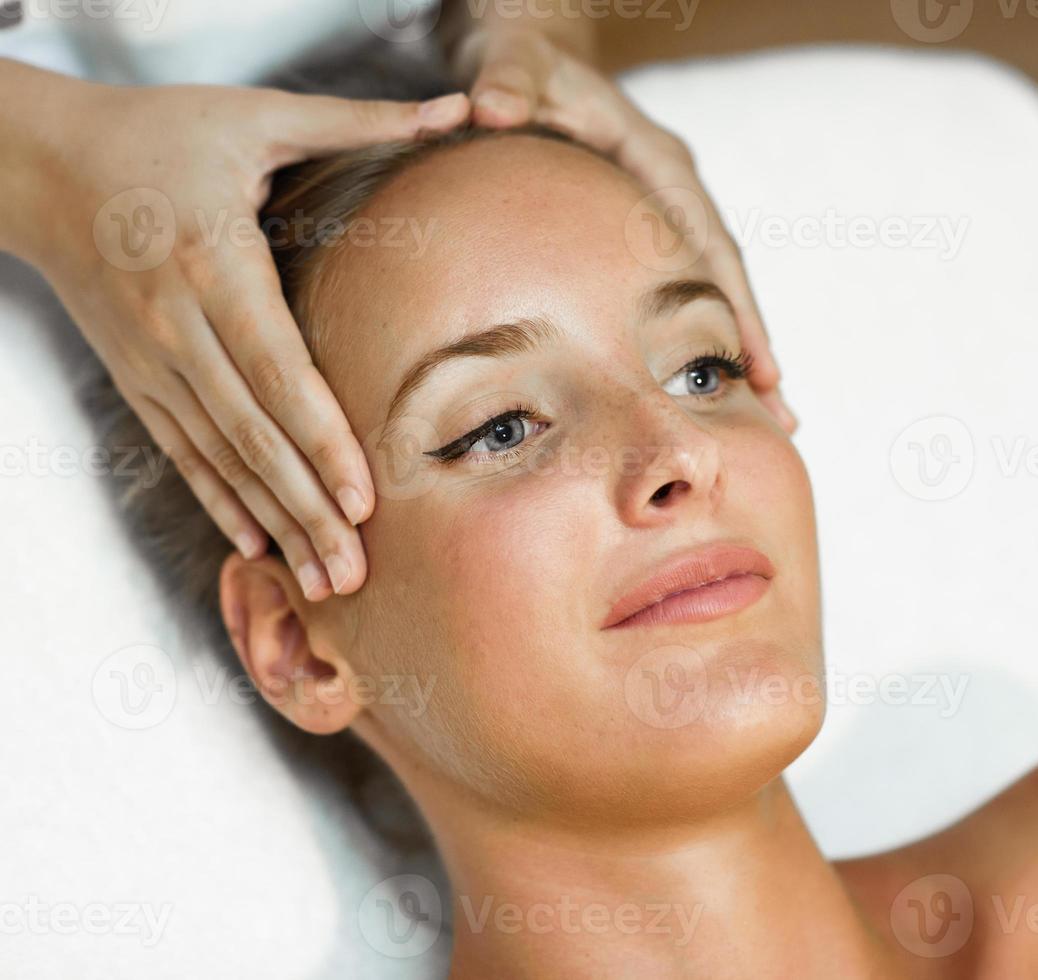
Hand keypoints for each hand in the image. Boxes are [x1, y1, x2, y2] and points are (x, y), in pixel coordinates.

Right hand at [5, 64, 469, 599]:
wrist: (39, 164)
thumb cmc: (157, 134)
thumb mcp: (253, 115)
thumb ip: (355, 120)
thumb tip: (451, 108)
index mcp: (215, 265)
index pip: (277, 371)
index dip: (321, 439)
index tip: (364, 498)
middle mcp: (178, 325)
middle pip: (253, 434)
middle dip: (308, 508)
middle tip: (357, 574)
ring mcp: (152, 360)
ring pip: (220, 457)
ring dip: (273, 522)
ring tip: (322, 582)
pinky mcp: (137, 378)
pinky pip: (182, 452)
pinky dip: (219, 501)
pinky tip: (255, 545)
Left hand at [450, 27, 797, 432]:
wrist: (529, 58)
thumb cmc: (526, 64)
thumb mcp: (517, 65)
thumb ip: (508, 81)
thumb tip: (488, 106)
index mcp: (658, 159)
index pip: (709, 242)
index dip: (737, 305)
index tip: (760, 364)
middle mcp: (675, 189)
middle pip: (727, 277)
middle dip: (754, 346)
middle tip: (782, 420)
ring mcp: (665, 211)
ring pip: (712, 289)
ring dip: (738, 351)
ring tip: (765, 421)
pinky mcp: (647, 228)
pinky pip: (681, 288)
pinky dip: (696, 336)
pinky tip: (696, 385)